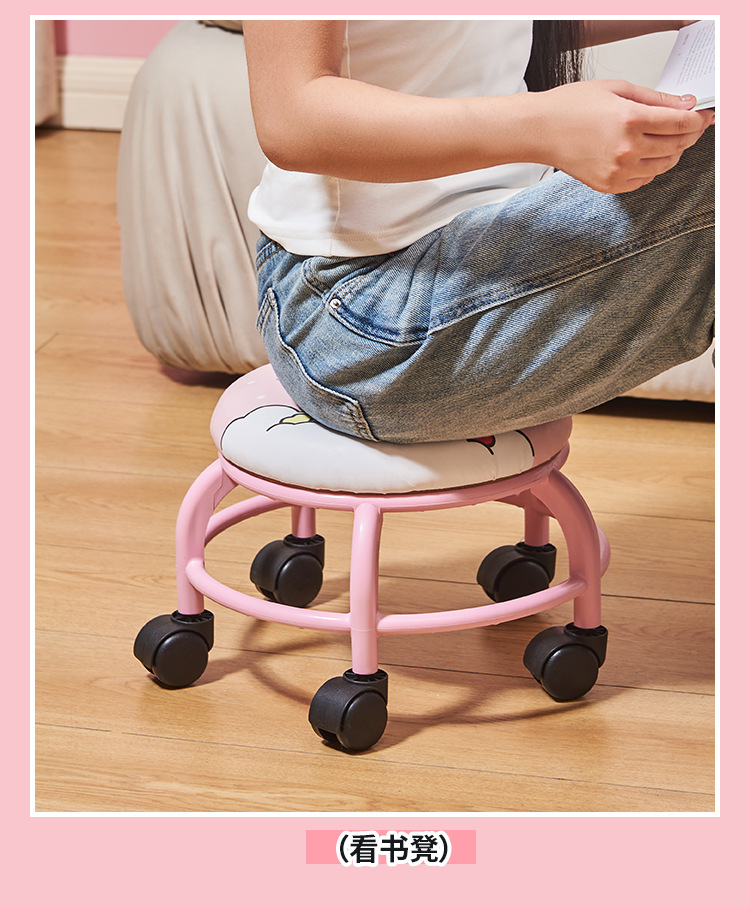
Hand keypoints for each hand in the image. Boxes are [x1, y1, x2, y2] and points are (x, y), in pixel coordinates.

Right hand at [538, 80, 713, 192]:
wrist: (540, 132)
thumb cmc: (571, 107)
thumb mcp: (617, 90)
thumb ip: (655, 99)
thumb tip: (684, 105)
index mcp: (630, 120)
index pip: (680, 124)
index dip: (697, 120)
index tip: (702, 116)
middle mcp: (626, 149)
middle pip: (677, 146)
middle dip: (688, 135)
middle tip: (689, 127)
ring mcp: (618, 171)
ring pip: (664, 166)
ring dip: (671, 152)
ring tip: (663, 139)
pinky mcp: (609, 185)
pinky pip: (644, 180)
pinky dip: (651, 168)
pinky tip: (643, 154)